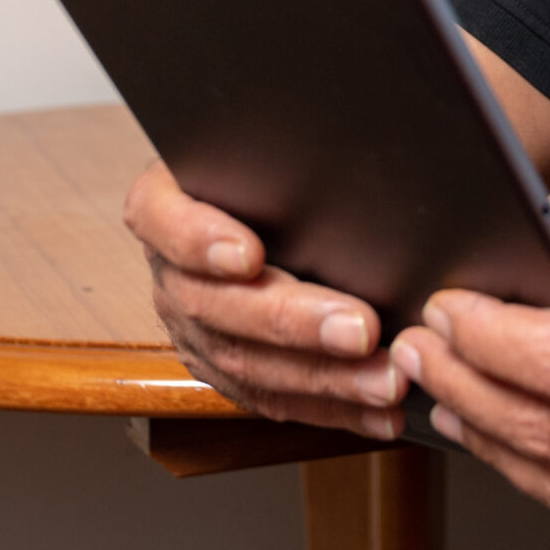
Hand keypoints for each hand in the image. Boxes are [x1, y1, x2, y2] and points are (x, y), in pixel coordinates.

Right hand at [123, 159, 406, 438]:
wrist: (263, 200)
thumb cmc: (273, 162)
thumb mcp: (269, 141)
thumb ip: (290, 146)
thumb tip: (362, 138)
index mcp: (164, 204)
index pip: (164, 219)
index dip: (199, 239)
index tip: (248, 253)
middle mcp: (171, 273)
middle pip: (217, 305)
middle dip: (294, 323)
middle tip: (360, 328)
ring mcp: (195, 329)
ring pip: (248, 365)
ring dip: (324, 378)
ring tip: (385, 379)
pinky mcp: (228, 371)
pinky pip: (275, 400)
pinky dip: (333, 409)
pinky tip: (380, 412)